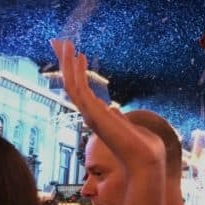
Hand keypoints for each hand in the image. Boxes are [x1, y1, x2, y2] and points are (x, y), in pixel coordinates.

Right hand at [50, 39, 163, 170]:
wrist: (146, 162)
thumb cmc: (144, 149)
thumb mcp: (131, 128)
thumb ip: (119, 118)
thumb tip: (114, 110)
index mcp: (100, 117)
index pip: (83, 90)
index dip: (78, 71)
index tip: (78, 55)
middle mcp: (91, 115)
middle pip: (72, 84)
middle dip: (65, 62)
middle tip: (58, 42)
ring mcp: (90, 115)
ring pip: (71, 84)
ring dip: (67, 62)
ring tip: (63, 42)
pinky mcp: (93, 115)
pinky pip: (78, 89)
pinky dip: (76, 71)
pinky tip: (78, 55)